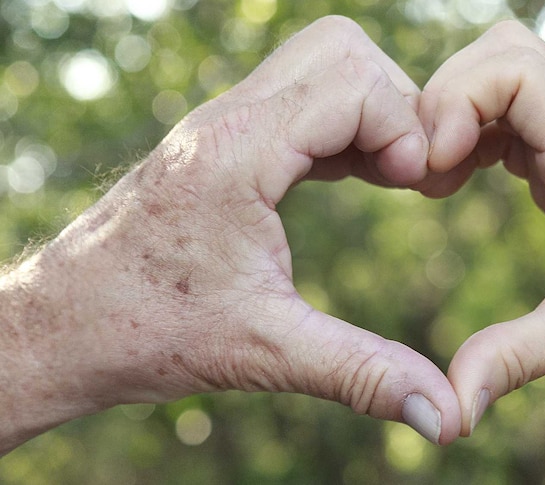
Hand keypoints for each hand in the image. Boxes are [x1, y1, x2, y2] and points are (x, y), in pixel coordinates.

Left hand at [1, 16, 460, 452]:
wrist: (62, 326)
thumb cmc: (146, 332)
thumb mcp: (266, 353)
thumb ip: (362, 374)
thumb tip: (443, 415)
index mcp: (237, 153)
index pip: (353, 83)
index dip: (405, 128)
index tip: (418, 187)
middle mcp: (228, 120)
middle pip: (342, 51)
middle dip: (395, 105)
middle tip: (409, 175)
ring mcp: (224, 124)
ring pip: (322, 63)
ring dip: (370, 111)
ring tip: (391, 176)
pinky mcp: (225, 139)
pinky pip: (302, 97)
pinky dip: (344, 124)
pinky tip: (359, 174)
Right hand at [418, 21, 544, 435]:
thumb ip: (512, 360)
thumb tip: (447, 410)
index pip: (514, 68)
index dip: (456, 101)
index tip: (434, 169)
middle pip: (504, 52)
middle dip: (447, 99)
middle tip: (426, 172)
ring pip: (509, 73)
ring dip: (460, 113)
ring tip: (438, 180)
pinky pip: (517, 109)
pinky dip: (476, 130)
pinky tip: (461, 181)